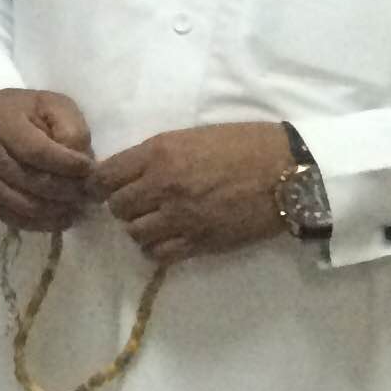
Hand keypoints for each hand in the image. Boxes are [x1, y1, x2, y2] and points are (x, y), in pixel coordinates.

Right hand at [0, 89, 95, 232]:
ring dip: (58, 210)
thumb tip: (81, 161)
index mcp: (4, 126)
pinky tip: (61, 218)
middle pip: (34, 183)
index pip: (39, 153)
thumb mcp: (52, 104)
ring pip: (26, 206)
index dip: (69, 165)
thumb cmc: (23, 111)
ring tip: (78, 205)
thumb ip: (70, 128)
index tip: (90, 168)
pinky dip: (42, 223)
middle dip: (69, 190)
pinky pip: (14, 219)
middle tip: (89, 190)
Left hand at [94, 122, 296, 265]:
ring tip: (156, 221)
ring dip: (140, 228)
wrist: (290, 170)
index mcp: (159, 153)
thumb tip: (127, 171)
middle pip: (116, 207)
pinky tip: (168, 238)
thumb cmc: (245, 144)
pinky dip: (157, 249)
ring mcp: (181, 217)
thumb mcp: (191, 136)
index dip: (100, 184)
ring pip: (133, 233)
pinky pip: (158, 254)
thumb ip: (156, 155)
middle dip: (123, 205)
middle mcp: (163, 185)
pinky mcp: (201, 241)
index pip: (103, 176)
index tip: (107, 187)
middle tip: (138, 203)